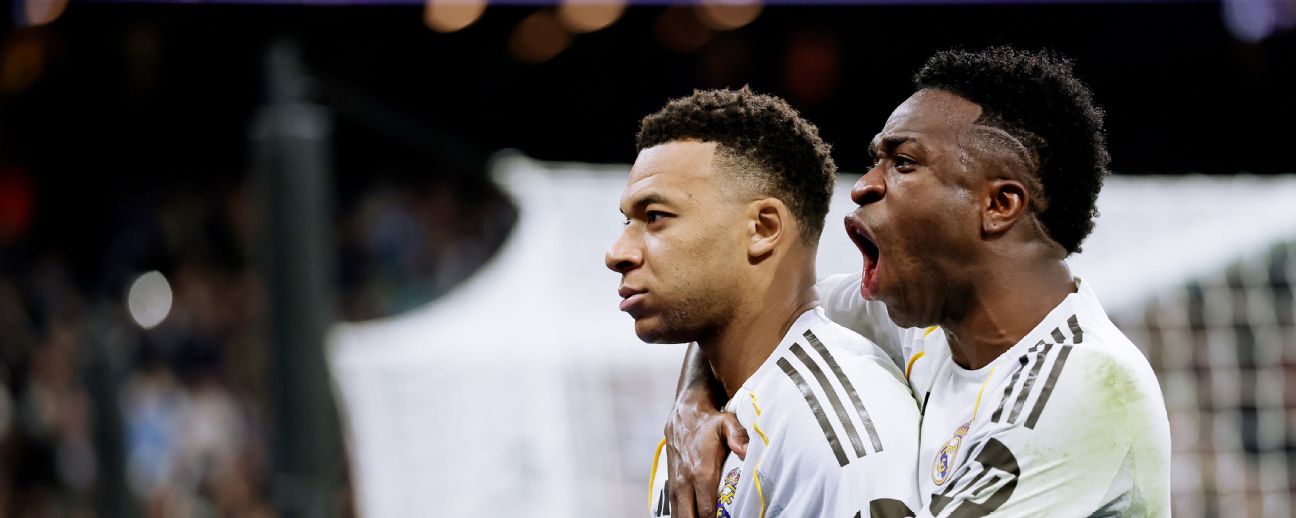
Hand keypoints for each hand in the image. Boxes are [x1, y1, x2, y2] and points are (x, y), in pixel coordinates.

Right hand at [664, 390, 748, 517]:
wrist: (684, 413)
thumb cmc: (710, 422)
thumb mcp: (727, 423)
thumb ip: (738, 437)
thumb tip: (747, 452)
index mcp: (700, 473)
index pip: (706, 511)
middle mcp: (684, 482)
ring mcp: (675, 485)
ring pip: (679, 516)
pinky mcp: (671, 484)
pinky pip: (674, 509)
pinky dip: (684, 516)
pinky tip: (695, 515)